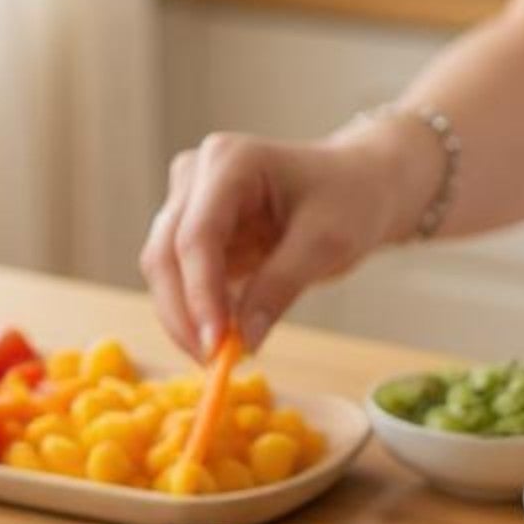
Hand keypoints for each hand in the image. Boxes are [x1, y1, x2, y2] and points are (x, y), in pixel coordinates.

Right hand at [139, 121, 436, 359]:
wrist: (359, 185)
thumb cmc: (349, 199)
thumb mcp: (327, 243)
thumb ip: (280, 286)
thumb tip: (241, 341)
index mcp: (229, 161)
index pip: (197, 236)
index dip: (199, 294)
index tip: (215, 346)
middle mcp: (196, 175)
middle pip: (166, 253)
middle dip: (185, 313)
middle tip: (214, 362)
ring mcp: (189, 201)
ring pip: (164, 270)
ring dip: (185, 317)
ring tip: (222, 354)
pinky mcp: (193, 230)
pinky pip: (180, 279)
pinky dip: (196, 312)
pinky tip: (224, 335)